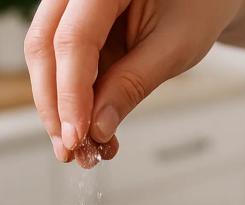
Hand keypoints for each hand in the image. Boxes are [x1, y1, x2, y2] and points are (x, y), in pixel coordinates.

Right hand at [24, 0, 244, 167]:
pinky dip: (74, 101)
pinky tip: (90, 131)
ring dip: (60, 110)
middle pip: (44, 47)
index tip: (78, 135)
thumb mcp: (174, 46)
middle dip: (55, 106)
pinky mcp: (76, 27)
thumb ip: (132, 84)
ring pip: (45, 59)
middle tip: (72, 149)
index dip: (71, 94)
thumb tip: (97, 127)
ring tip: (84, 149)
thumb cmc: (200, 4)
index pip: (72, 40)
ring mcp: (73, 6)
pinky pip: (62, 65)